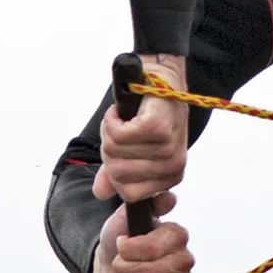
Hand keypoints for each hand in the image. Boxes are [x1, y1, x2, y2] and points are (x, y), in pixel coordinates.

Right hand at [94, 51, 188, 206]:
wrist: (162, 79)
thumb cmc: (150, 113)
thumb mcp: (134, 148)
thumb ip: (116, 171)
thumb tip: (100, 192)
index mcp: (169, 176)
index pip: (127, 194)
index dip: (114, 171)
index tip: (120, 150)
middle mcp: (172, 166)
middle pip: (118, 174)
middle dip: (109, 149)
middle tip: (120, 129)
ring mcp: (166, 148)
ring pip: (114, 152)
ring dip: (110, 130)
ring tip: (123, 118)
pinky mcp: (156, 128)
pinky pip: (117, 134)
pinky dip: (111, 119)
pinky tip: (121, 112)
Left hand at [94, 193, 195, 272]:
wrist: (110, 266)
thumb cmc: (119, 240)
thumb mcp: (126, 217)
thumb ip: (145, 206)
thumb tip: (170, 198)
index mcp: (176, 234)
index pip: (153, 248)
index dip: (129, 250)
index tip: (120, 243)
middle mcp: (185, 258)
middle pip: (150, 272)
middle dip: (124, 269)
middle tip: (118, 263)